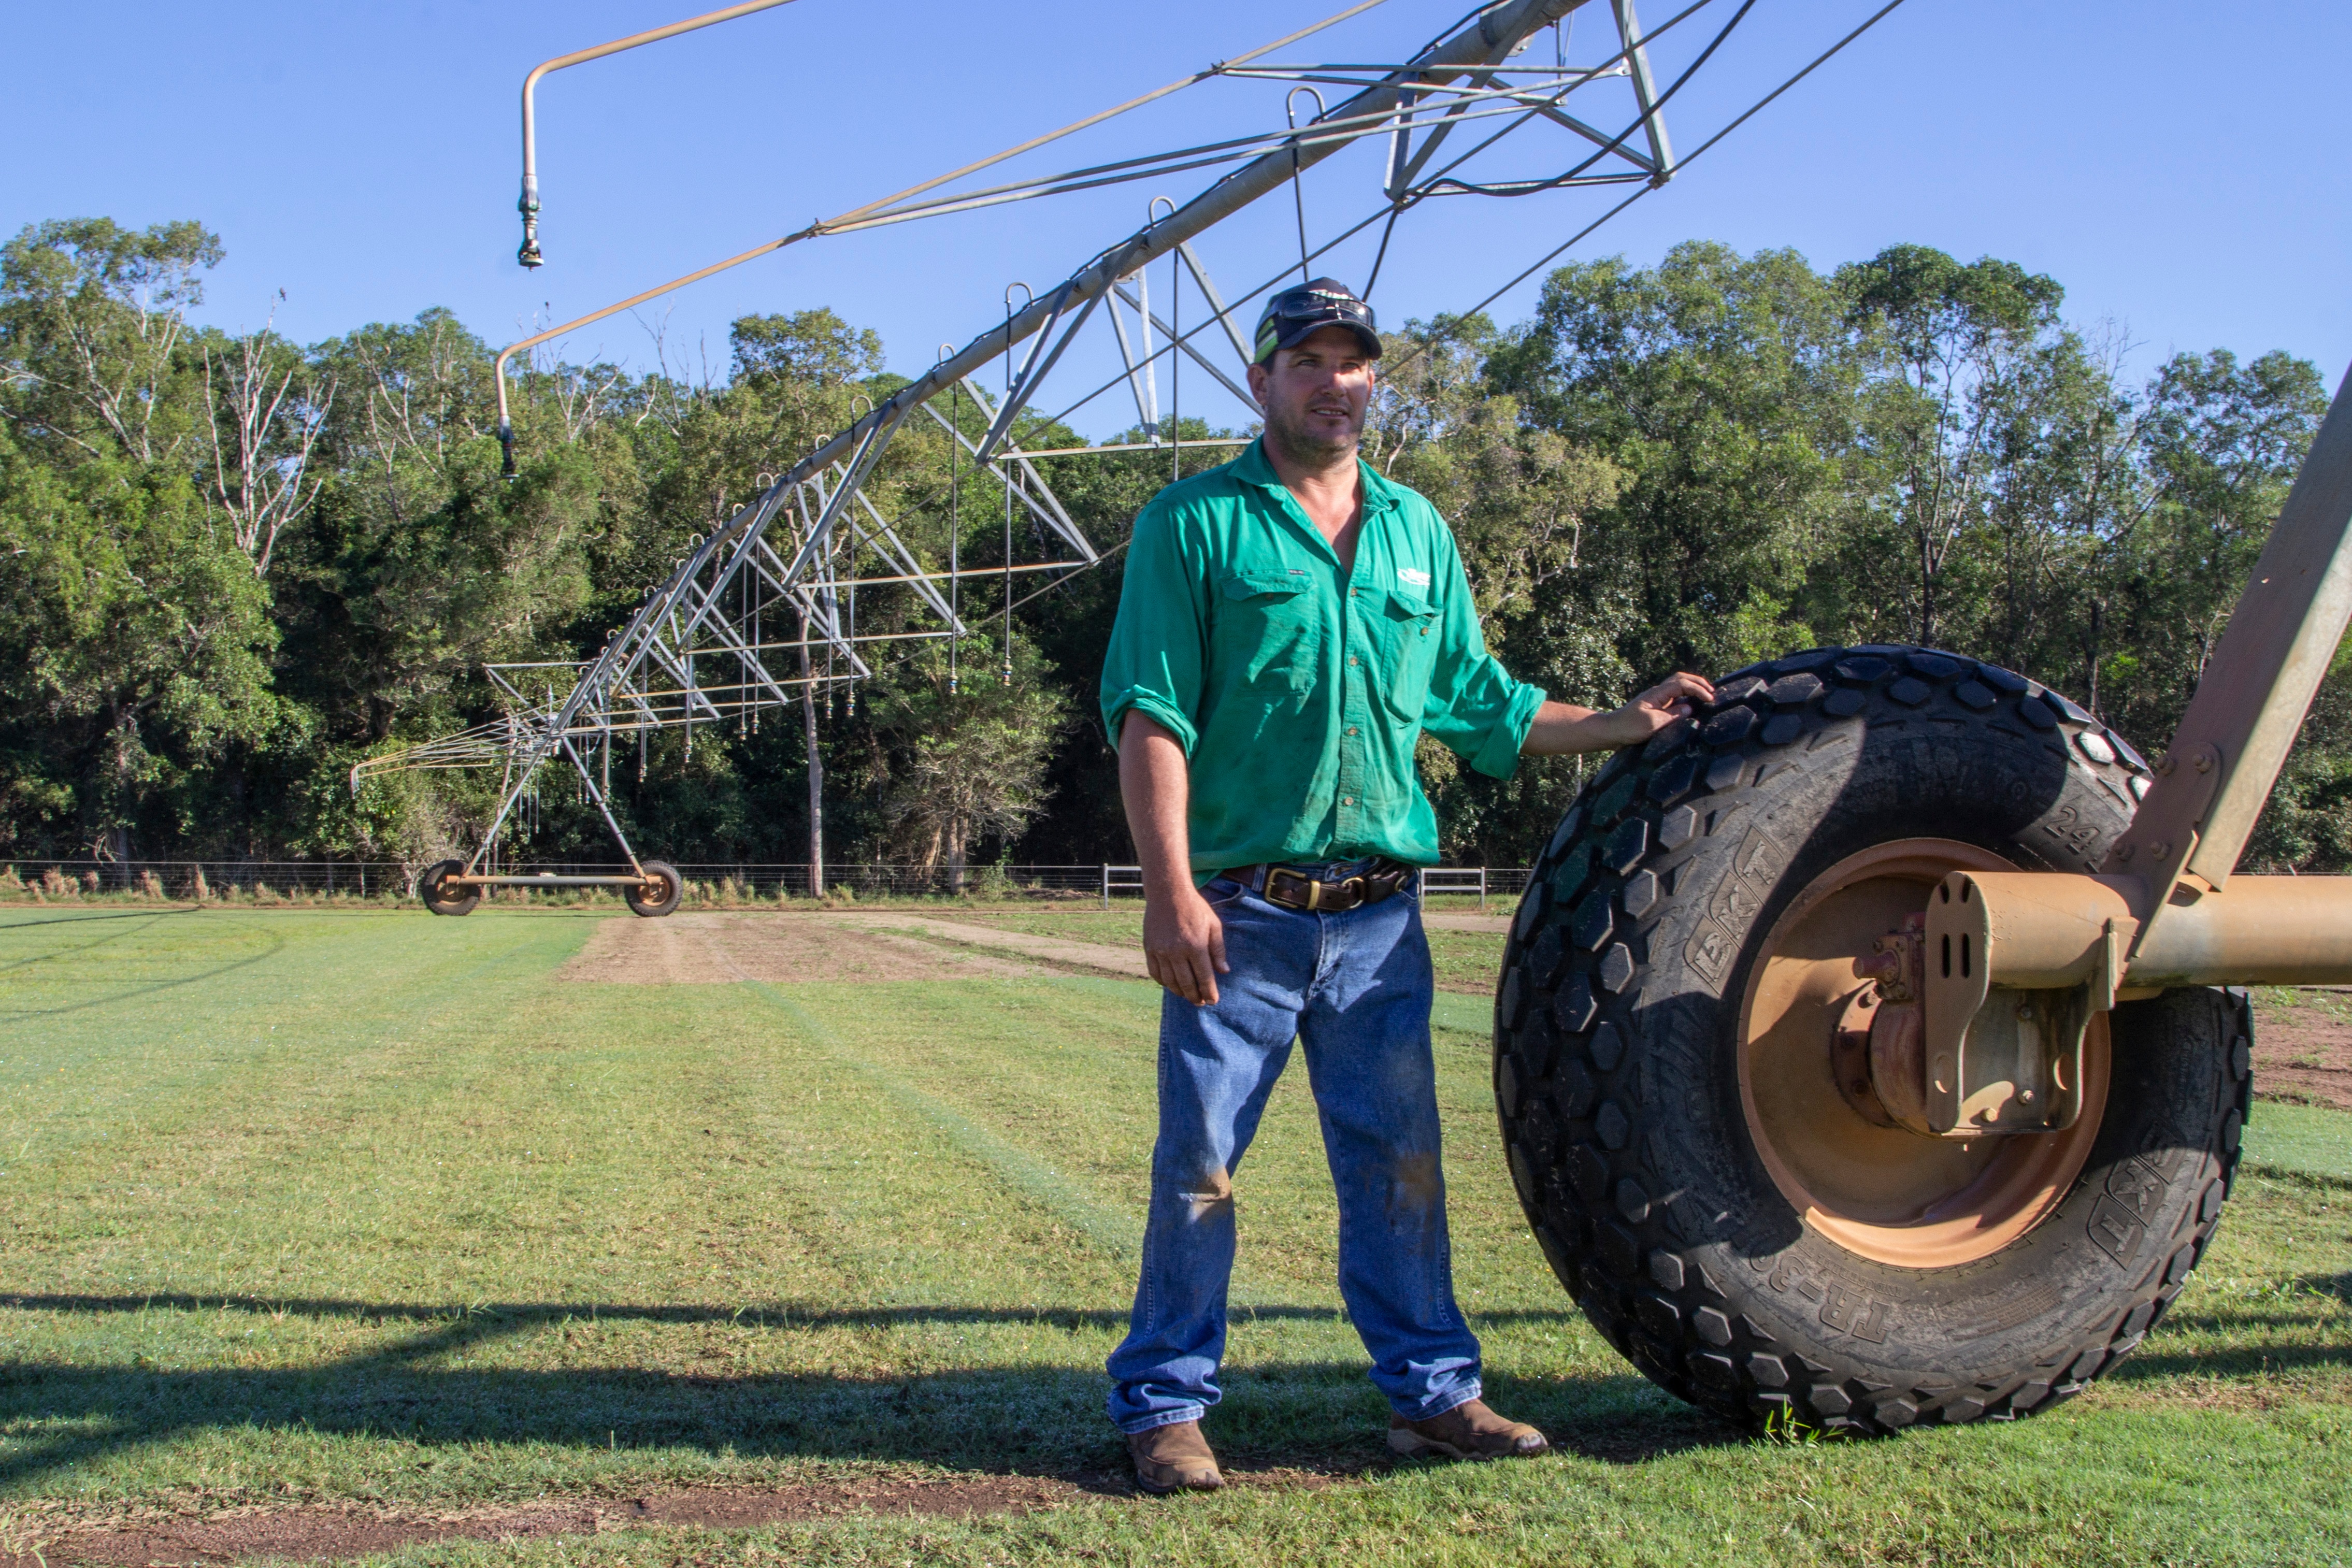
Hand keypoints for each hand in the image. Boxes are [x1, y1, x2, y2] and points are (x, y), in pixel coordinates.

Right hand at [1144, 882, 1229, 1005]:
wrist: (1168, 893)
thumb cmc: (1195, 908)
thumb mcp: (1214, 925)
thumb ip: (1218, 950)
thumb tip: (1224, 971)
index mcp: (1196, 946)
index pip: (1204, 978)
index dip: (1209, 992)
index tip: (1213, 1001)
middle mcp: (1177, 951)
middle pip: (1186, 983)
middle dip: (1195, 997)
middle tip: (1200, 1003)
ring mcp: (1161, 951)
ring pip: (1170, 981)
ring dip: (1179, 992)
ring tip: (1187, 996)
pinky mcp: (1149, 948)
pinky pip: (1155, 972)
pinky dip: (1163, 982)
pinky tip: (1170, 984)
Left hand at [1625, 670, 1714, 723]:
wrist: (1612, 731)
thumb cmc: (1629, 727)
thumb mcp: (1652, 723)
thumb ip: (1672, 715)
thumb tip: (1689, 708)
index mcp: (1657, 693)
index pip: (1682, 684)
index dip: (1698, 689)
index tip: (1710, 699)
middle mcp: (1658, 693)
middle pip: (1681, 679)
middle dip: (1698, 682)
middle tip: (1712, 692)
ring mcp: (1657, 699)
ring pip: (1678, 685)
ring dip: (1693, 687)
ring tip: (1706, 695)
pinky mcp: (1656, 706)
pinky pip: (1674, 696)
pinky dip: (1686, 696)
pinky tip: (1692, 704)